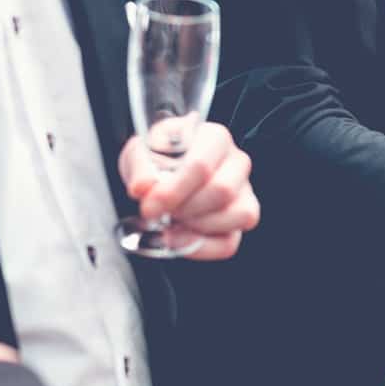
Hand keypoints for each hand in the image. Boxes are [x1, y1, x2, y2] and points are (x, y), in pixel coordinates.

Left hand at [121, 121, 260, 260]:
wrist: (161, 173)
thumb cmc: (158, 159)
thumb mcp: (140, 153)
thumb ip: (141, 168)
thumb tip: (143, 187)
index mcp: (215, 138)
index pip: (202, 165)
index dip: (174, 191)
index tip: (149, 206)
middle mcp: (237, 163)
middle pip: (222, 191)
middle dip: (184, 209)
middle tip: (158, 212)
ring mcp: (244, 192)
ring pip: (237, 216)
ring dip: (196, 227)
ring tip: (171, 221)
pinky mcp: (241, 220)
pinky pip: (230, 243)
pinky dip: (201, 247)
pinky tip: (180, 238)